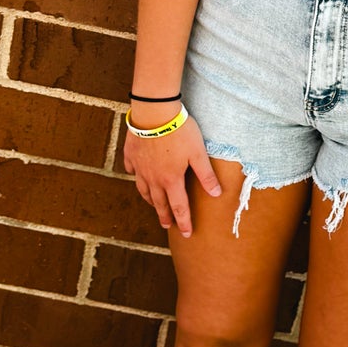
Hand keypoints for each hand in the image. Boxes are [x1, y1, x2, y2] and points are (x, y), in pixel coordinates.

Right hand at [123, 114, 221, 237]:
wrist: (154, 112)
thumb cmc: (180, 131)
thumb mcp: (198, 153)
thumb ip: (206, 175)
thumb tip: (216, 194)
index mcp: (171, 179)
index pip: (179, 207)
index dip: (184, 222)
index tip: (187, 234)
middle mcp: (153, 177)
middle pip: (159, 202)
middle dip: (165, 215)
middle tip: (168, 226)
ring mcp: (140, 167)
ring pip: (144, 189)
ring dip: (150, 200)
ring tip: (153, 205)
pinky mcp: (131, 154)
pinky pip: (132, 170)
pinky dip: (136, 177)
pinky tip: (138, 177)